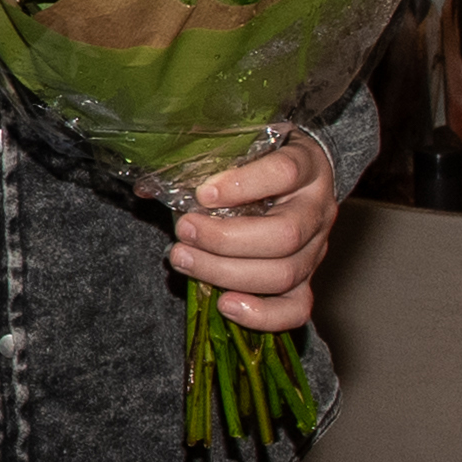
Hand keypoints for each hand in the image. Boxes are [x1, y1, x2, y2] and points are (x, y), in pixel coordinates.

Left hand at [170, 134, 337, 332]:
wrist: (299, 176)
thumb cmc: (260, 159)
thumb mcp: (239, 147)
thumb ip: (200, 161)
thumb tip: (145, 189)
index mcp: (306, 165)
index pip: (284, 173)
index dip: (242, 185)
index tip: (202, 194)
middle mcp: (317, 209)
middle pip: (283, 235)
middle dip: (224, 240)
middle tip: (184, 231)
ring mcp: (317, 249)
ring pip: (284, 273)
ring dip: (226, 272)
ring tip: (184, 260)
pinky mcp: (308, 280)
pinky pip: (296, 309)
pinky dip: (262, 314)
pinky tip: (224, 304)